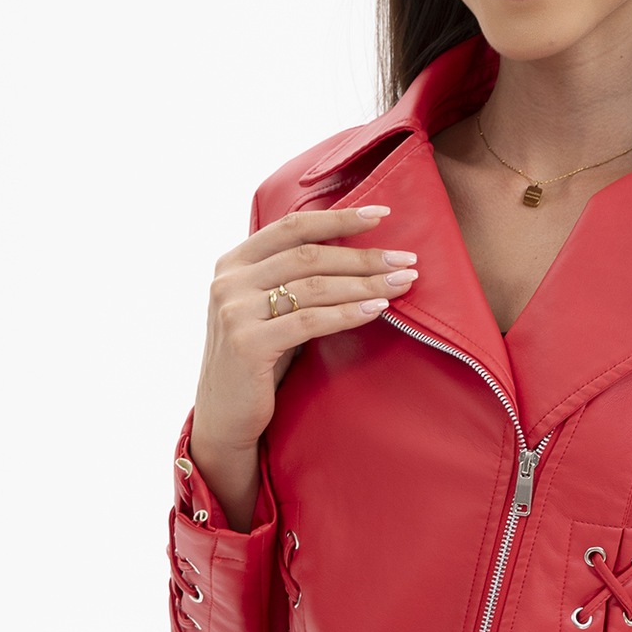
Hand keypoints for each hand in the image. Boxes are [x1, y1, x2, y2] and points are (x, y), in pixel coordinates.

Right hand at [189, 202, 419, 526]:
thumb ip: (292, 280)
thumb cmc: (259, 362)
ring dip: (365, 283)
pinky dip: (349, 313)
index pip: (292, 227)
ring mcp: (235, 311)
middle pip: (310, 256)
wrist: (224, 417)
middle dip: (364, 256)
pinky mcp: (248, 343)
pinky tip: (378, 309)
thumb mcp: (268, 310)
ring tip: (403, 284)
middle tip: (407, 259)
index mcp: (234, 262)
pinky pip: (310, 321)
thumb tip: (357, 254)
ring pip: (314, 286)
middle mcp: (229, 281)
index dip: (339, 218)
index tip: (382, 214)